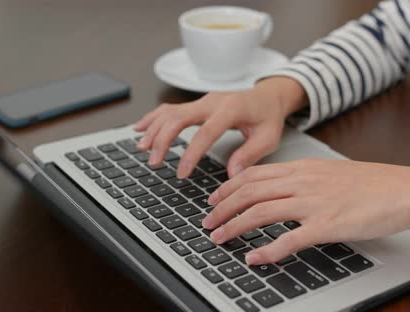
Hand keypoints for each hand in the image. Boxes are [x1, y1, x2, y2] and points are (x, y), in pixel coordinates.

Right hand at [134, 77, 306, 178]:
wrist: (268, 95)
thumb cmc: (269, 116)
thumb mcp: (268, 137)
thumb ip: (249, 155)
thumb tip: (231, 175)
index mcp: (231, 109)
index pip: (206, 132)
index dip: (191, 153)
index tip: (181, 173)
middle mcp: (213, 101)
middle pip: (179, 117)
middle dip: (163, 139)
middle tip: (154, 161)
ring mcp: (202, 101)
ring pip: (171, 111)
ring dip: (154, 129)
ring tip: (142, 148)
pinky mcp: (197, 104)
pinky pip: (170, 108)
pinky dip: (154, 118)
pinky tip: (140, 128)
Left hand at [202, 159, 409, 264]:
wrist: (404, 190)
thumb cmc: (371, 184)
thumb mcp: (330, 173)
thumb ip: (303, 179)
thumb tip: (281, 190)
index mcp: (303, 169)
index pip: (254, 174)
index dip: (228, 188)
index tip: (214, 199)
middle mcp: (303, 182)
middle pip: (250, 192)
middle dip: (222, 208)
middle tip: (208, 222)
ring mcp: (314, 203)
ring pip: (261, 212)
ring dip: (235, 226)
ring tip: (220, 238)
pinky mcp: (328, 225)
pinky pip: (290, 239)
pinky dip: (268, 250)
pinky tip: (254, 258)